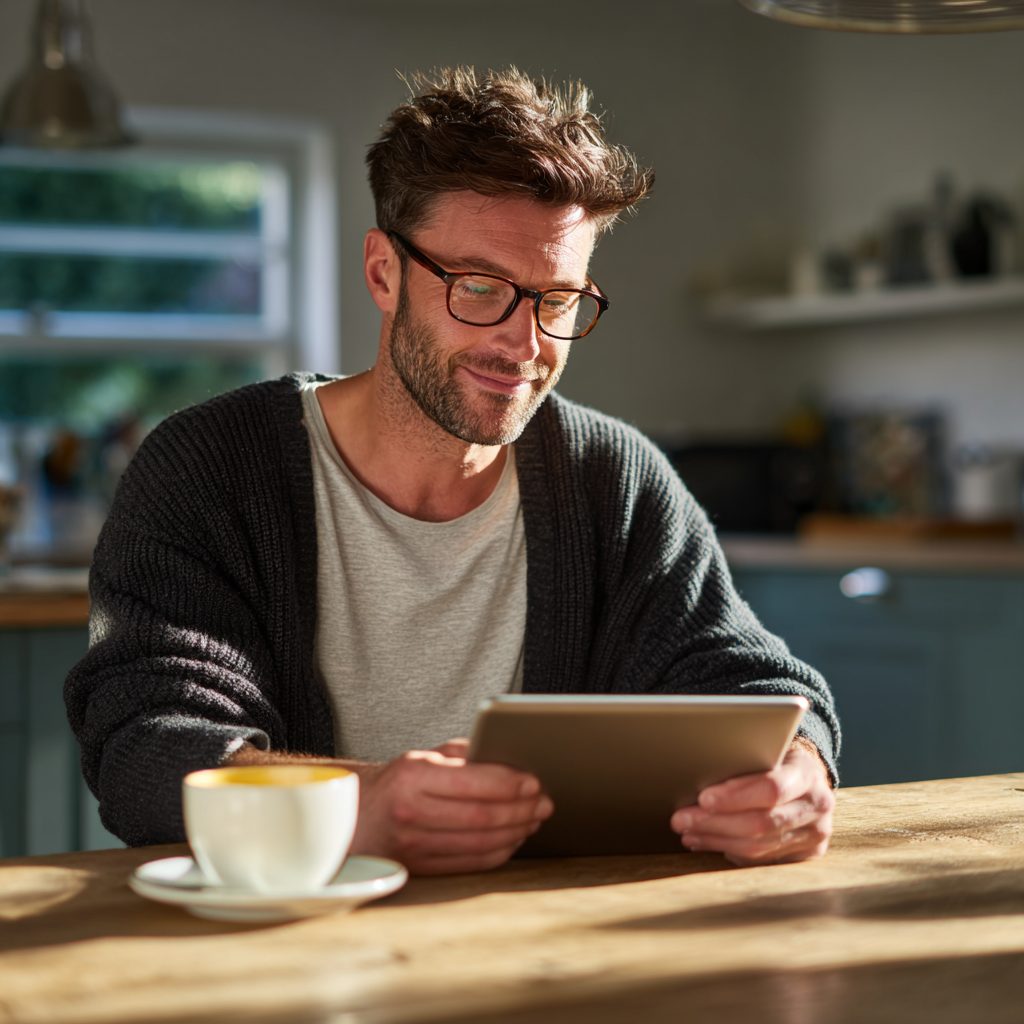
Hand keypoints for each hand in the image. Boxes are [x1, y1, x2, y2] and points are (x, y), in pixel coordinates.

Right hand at [350, 738, 553, 874]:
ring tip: (534, 819)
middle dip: (520, 810)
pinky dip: (499, 851)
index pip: (471, 783)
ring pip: (480, 843)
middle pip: (481, 817)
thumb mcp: (422, 757)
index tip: (534, 781)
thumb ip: (462, 755)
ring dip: (515, 832)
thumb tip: (507, 758)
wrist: (352, 818)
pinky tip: (513, 838)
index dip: (508, 784)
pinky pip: (471, 863)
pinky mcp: (421, 868)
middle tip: (545, 803)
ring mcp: (415, 846)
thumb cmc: (395, 783)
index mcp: (412, 777)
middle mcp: (411, 813)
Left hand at [670, 739, 834, 865]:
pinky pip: (761, 859)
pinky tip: (705, 841)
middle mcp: (817, 806)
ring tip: (687, 832)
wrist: (809, 778)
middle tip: (681, 819)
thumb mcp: (767, 749)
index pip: (772, 788)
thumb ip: (744, 760)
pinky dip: (729, 850)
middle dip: (716, 822)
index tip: (703, 798)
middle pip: (762, 822)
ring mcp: (815, 835)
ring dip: (716, 839)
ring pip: (759, 846)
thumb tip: (696, 775)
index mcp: (808, 773)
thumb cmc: (776, 758)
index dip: (735, 796)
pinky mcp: (807, 855)